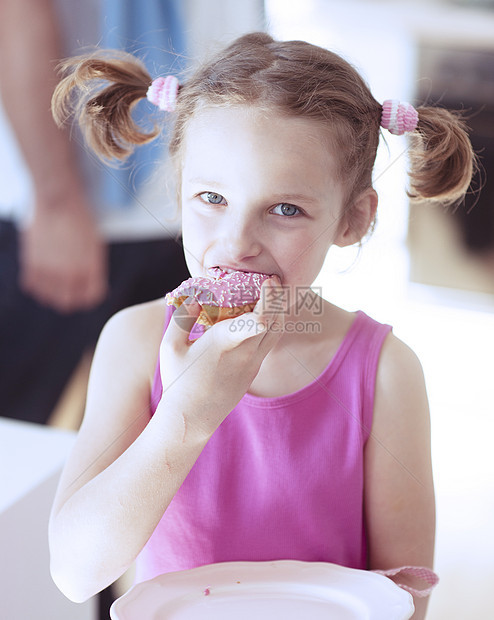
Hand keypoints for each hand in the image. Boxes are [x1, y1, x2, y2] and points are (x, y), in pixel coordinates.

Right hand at [19, 198, 107, 312]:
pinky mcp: (32, 262)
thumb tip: (86, 281)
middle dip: (70, 299)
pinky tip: (40, 275)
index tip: (86, 291)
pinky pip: (31, 286)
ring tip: (52, 282)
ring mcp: (50, 269)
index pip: (92, 296)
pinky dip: (35, 284)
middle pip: (68, 302)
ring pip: (48, 297)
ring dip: (50, 293)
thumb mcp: (94, 244)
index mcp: (91, 268)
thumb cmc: (79, 218)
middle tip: (68, 291)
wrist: (58, 200)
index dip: (89, 296)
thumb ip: (91, 266)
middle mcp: (71, 272)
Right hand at [158, 277, 284, 437]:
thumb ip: (182, 317)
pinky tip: (266, 312)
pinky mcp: (255, 369)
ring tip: (273, 292)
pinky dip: (273, 323)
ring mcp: (253, 362)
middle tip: (272, 279)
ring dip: (277, 309)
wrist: (192, 419)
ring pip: (276, 331)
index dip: (264, 304)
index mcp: (222, 345)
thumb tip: (194, 294)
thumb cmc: (178, 381)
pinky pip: (271, 341)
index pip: (248, 325)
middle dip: (275, 298)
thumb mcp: (170, 347)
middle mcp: (243, 353)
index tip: (271, 285)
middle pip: (272, 321)